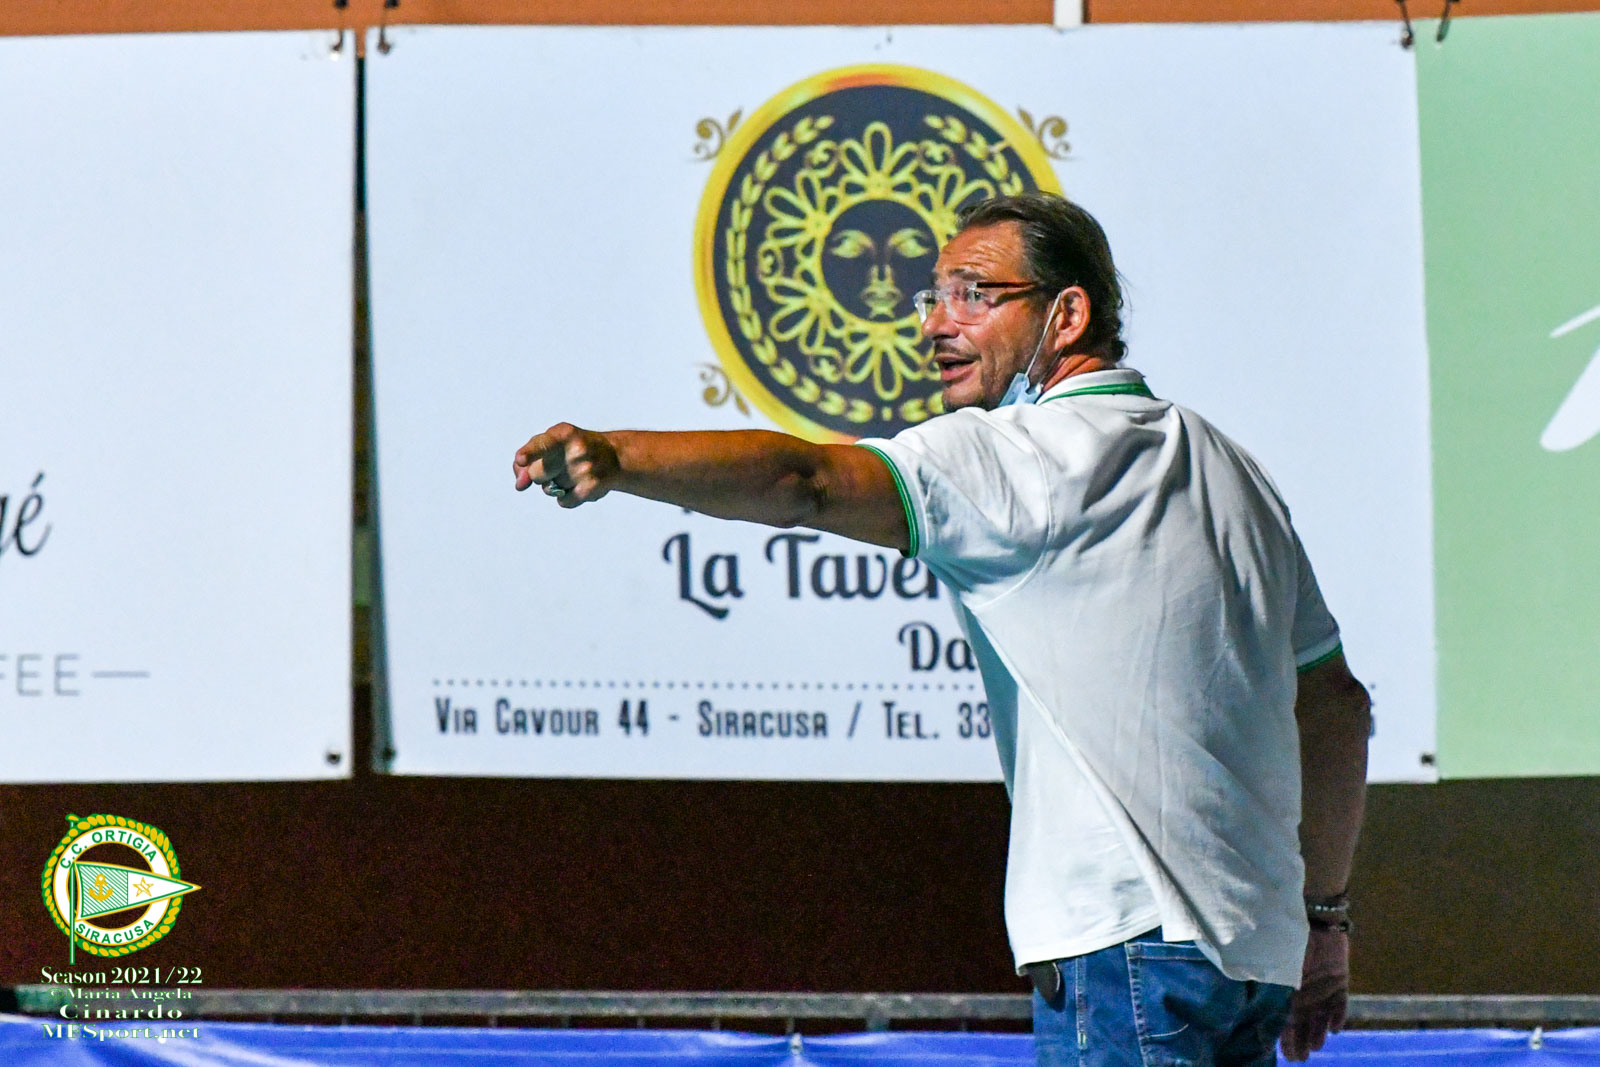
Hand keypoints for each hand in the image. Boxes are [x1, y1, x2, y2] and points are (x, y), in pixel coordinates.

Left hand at [513, 423, 619, 507]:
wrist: (614, 456)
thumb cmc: (573, 448)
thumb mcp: (551, 443)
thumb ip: (528, 459)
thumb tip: (519, 486)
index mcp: (563, 433)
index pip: (543, 444)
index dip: (530, 452)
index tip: (520, 459)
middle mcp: (576, 449)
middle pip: (537, 474)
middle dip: (540, 475)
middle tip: (558, 465)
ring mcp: (585, 469)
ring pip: (549, 490)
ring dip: (556, 485)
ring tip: (574, 472)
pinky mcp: (592, 488)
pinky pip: (563, 502)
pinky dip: (568, 497)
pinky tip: (581, 485)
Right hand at [1279, 927, 1348, 1061]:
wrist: (1314, 917)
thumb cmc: (1288, 938)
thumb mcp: (1279, 964)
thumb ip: (1276, 983)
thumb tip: (1267, 1008)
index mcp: (1287, 989)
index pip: (1285, 1020)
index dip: (1286, 1038)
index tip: (1288, 1056)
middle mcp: (1305, 993)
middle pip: (1303, 1023)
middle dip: (1301, 1041)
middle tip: (1301, 1058)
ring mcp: (1323, 988)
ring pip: (1321, 1017)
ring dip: (1318, 1033)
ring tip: (1316, 1046)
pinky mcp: (1340, 981)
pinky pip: (1340, 1003)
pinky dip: (1338, 1016)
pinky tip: (1335, 1029)